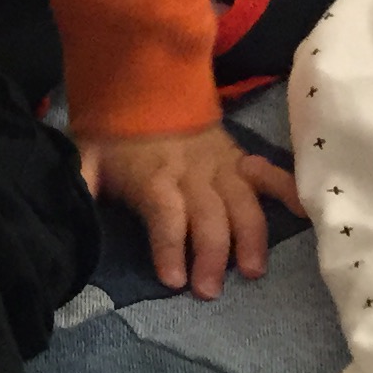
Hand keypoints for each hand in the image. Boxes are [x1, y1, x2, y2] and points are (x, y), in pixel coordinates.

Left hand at [79, 124, 303, 300]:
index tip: (172, 279)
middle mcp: (192, 172)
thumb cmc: (114, 132)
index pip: (165, 213)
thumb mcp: (87, 155)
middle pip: (208, 215)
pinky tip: (304, 213)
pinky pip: (269, 173)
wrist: (143, 80)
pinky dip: (288, 190)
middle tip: (209, 291)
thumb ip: (81, 185)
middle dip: (211, 254)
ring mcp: (221, 165)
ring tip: (252, 270)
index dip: (170, 246)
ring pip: (242, 202)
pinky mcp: (240, 159)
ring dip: (250, 237)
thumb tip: (68, 219)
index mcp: (154, 175)